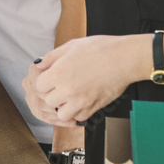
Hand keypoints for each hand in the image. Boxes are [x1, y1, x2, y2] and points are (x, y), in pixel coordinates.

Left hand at [24, 34, 145, 123]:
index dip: (44, 83)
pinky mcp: (93, 107)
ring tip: (71, 97)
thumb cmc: (101, 49)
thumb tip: (40, 65)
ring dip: (64, 107)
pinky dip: (79, 112)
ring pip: (62, 114)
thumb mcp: (72, 46)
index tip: (51, 79)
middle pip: (48, 102)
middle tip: (61, 88)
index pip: (38, 87)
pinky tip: (82, 101)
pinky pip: (79, 118)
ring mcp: (80, 101)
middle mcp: (67, 89)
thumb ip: (52, 57)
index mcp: (58, 73)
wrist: (124, 58)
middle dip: (53, 95)